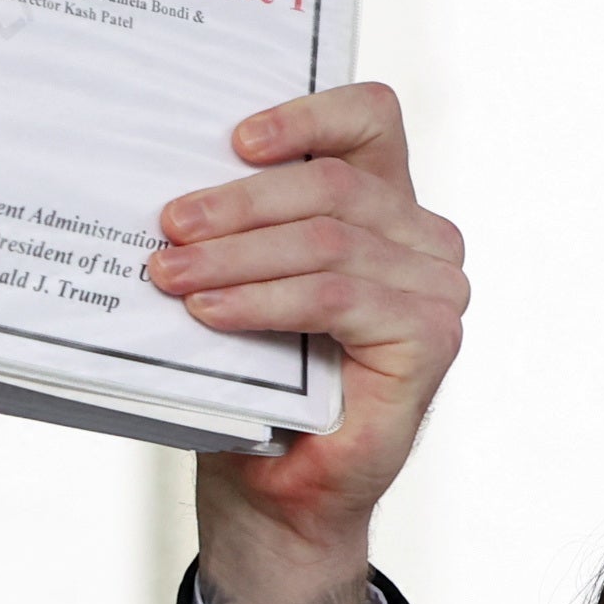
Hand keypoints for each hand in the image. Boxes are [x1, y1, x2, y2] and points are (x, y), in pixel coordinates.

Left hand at [154, 82, 470, 603]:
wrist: (275, 490)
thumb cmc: (259, 379)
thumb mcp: (247, 278)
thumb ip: (245, 221)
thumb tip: (179, 175)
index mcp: (387, 204)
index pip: (370, 118)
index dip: (306, 113)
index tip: (232, 139)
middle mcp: (425, 241)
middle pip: (334, 184)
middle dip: (239, 203)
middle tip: (167, 227)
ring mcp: (437, 292)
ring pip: (329, 240)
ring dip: (238, 255)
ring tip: (171, 275)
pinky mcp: (430, 341)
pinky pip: (336, 297)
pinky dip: (265, 301)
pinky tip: (212, 311)